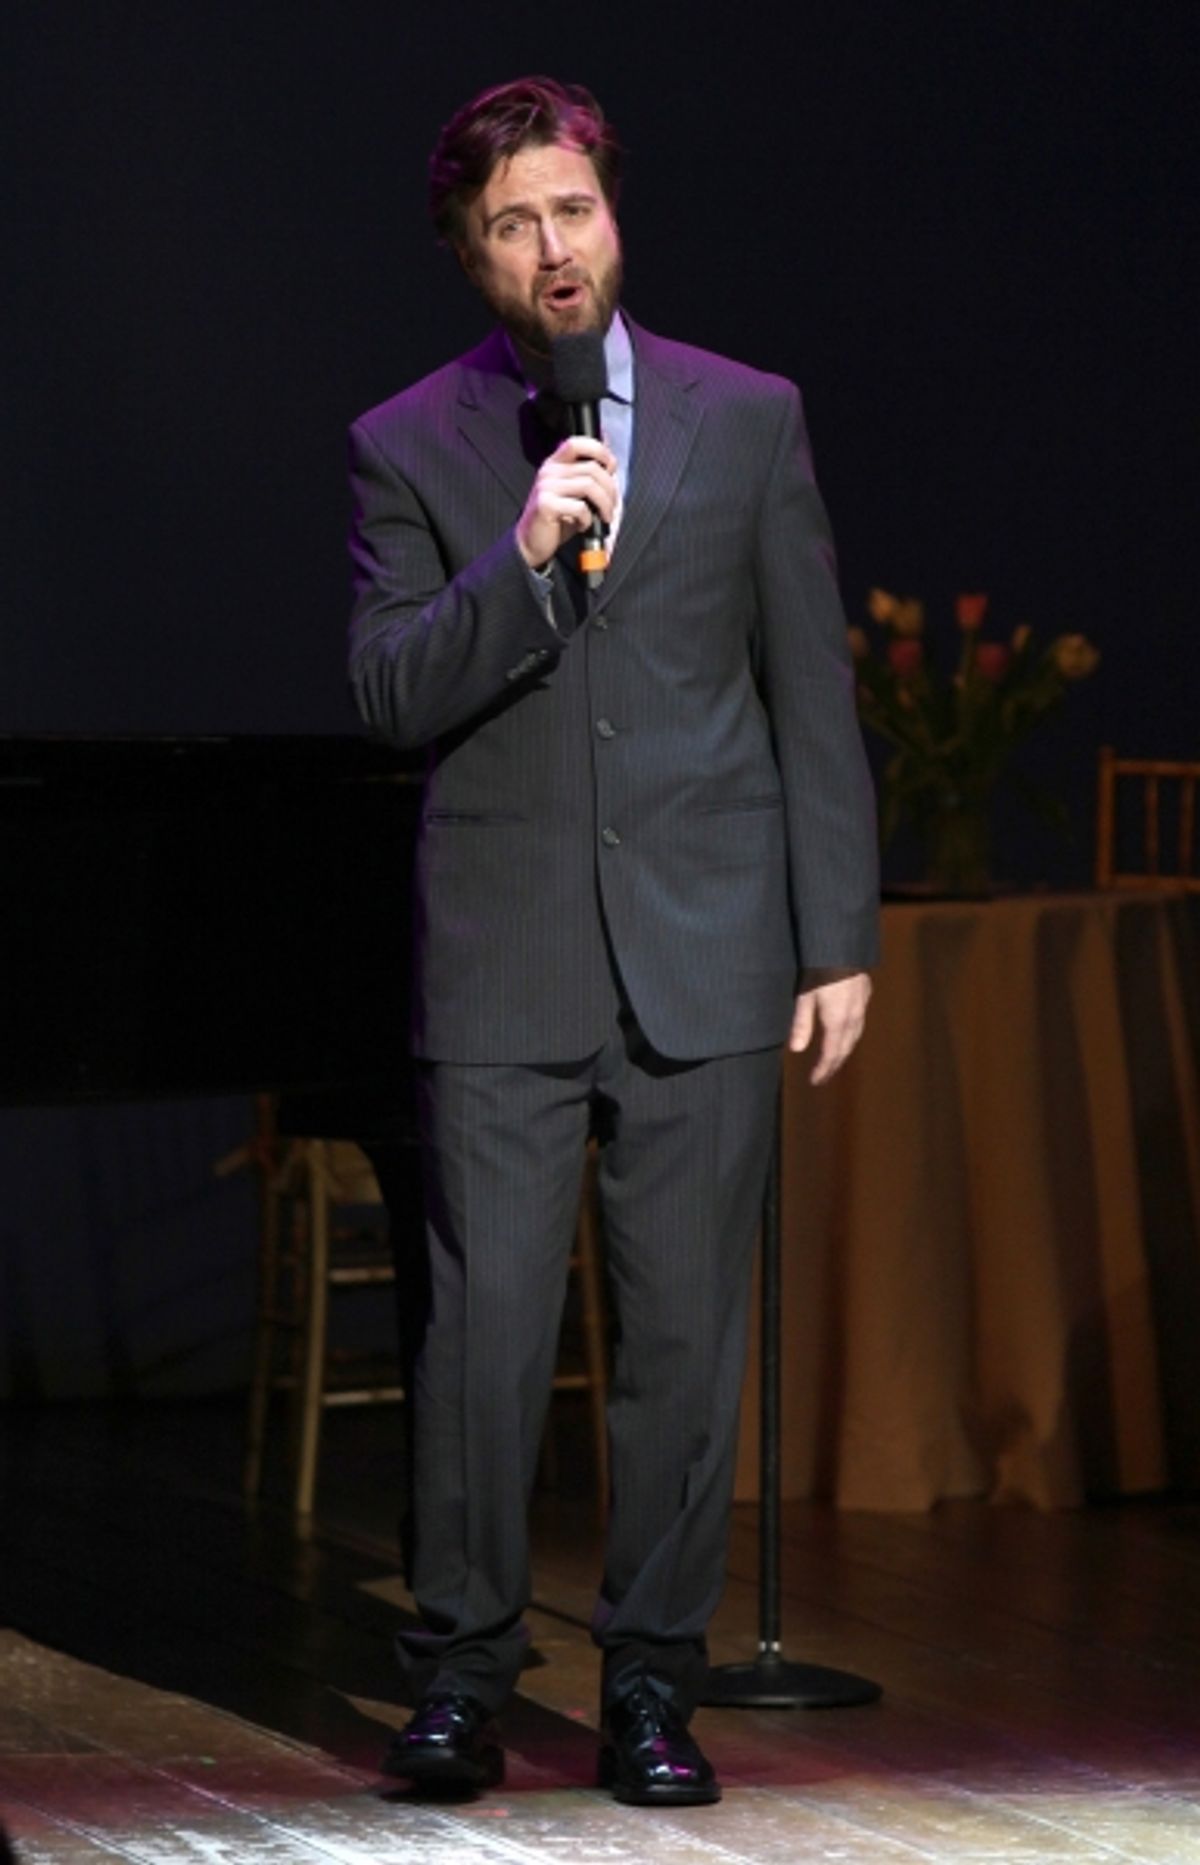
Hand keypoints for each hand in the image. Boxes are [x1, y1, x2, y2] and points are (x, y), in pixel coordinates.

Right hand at [515, 435, 617, 569]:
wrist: (531, 542)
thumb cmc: (557, 518)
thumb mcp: (573, 493)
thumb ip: (588, 478)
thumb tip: (611, 465)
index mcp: (555, 464)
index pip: (578, 443)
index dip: (599, 450)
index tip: (610, 467)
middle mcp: (549, 471)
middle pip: (592, 468)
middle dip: (610, 489)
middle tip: (611, 506)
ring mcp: (546, 487)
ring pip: (589, 486)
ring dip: (604, 504)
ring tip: (604, 516)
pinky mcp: (545, 505)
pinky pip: (579, 507)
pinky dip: (588, 519)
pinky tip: (584, 525)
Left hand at [789, 969, 871, 1084]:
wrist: (842, 945)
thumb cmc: (820, 969)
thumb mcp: (804, 996)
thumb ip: (801, 1023)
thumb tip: (796, 1050)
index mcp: (837, 1021)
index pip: (831, 1054)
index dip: (823, 1070)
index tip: (815, 1082)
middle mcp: (853, 1017)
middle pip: (845, 1048)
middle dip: (834, 1064)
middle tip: (824, 1076)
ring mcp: (862, 1004)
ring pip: (855, 1035)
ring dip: (844, 1050)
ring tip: (834, 1059)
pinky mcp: (865, 992)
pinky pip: (860, 1021)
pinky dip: (851, 1033)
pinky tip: (846, 1030)